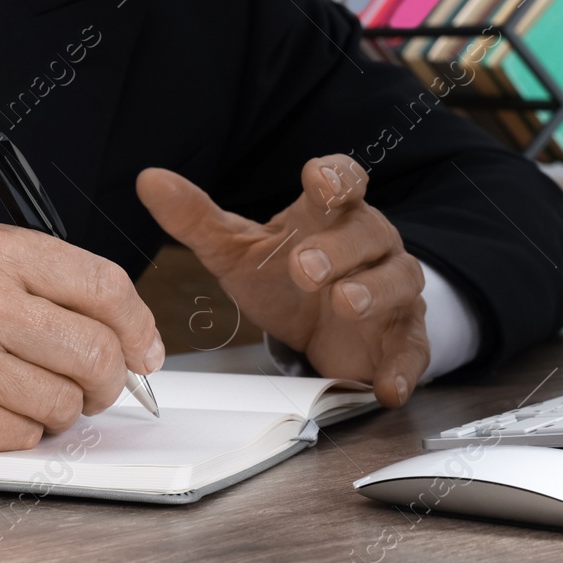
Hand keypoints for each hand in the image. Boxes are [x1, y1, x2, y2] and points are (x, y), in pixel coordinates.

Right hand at [0, 223, 164, 452]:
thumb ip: (39, 282)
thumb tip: (121, 328)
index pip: (103, 284)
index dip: (139, 324)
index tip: (144, 349)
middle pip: (96, 350)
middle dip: (109, 378)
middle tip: (94, 384)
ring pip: (66, 402)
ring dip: (59, 409)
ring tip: (18, 391)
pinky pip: (24, 437)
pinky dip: (17, 432)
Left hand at [136, 156, 427, 405]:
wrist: (320, 324)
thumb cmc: (283, 275)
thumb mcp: (235, 249)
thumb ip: (195, 217)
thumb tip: (149, 180)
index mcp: (329, 214)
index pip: (344, 180)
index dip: (336, 177)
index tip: (319, 179)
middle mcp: (368, 246)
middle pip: (368, 233)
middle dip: (338, 248)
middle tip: (304, 266)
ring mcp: (390, 291)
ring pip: (398, 281)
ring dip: (373, 291)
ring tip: (345, 303)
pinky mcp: (401, 338)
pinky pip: (413, 350)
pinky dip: (403, 368)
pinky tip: (386, 386)